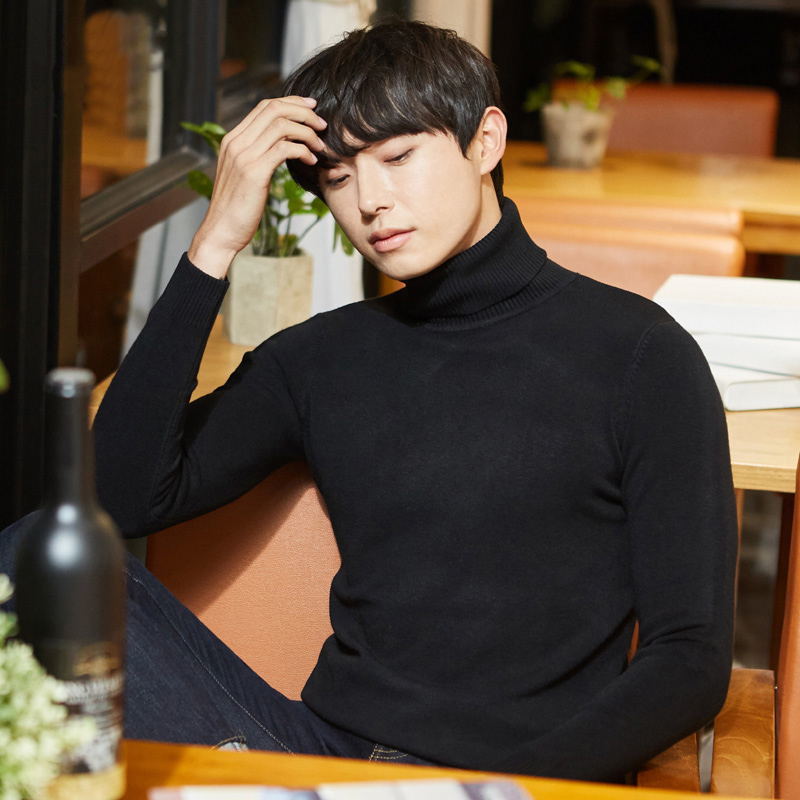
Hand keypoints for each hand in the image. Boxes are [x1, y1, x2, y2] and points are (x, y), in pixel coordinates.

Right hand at [188, 96, 326, 277]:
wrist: (220, 232)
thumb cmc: (236, 209)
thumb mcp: (244, 175)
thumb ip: (257, 156)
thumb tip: (280, 146)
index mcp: (233, 140)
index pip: (265, 106)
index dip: (292, 103)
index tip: (312, 109)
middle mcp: (236, 142)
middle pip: (274, 109)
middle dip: (304, 112)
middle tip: (322, 125)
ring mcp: (244, 156)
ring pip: (282, 125)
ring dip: (307, 132)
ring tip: (319, 146)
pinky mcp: (254, 172)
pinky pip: (285, 148)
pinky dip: (303, 150)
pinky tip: (311, 161)